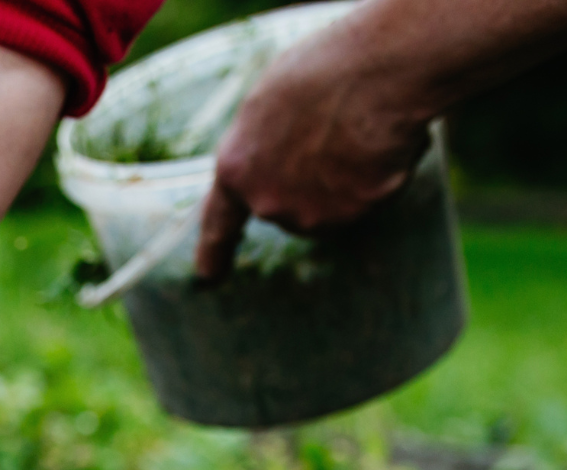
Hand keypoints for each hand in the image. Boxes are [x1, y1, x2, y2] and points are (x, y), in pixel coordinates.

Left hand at [194, 15, 432, 281]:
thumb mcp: (272, 103)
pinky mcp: (354, 213)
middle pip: (291, 205)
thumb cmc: (322, 70)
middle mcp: (266, 202)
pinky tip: (385, 138)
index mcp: (236, 169)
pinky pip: (374, 195)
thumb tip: (285, 159)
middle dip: (312, 178)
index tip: (208, 276)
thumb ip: (268, 144)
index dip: (214, 249)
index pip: (220, 221)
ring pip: (334, 206)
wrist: (374, 70)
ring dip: (350, 177)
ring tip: (362, 127)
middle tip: (335, 129)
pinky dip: (384, 172)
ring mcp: (310, 213)